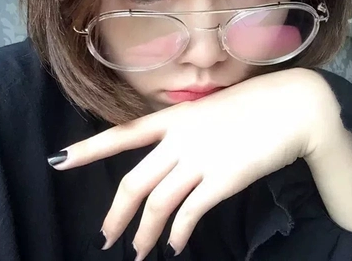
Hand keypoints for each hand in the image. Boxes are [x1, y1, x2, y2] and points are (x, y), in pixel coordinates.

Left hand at [50, 68, 334, 258]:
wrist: (291, 107)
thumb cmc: (252, 106)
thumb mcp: (210, 111)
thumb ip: (187, 133)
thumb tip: (172, 160)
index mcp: (175, 119)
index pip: (122, 134)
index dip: (89, 148)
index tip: (60, 160)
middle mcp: (181, 139)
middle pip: (134, 182)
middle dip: (116, 214)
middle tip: (106, 237)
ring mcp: (201, 159)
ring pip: (158, 203)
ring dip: (144, 232)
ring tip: (139, 251)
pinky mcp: (223, 179)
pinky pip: (190, 212)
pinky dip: (178, 232)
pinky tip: (174, 244)